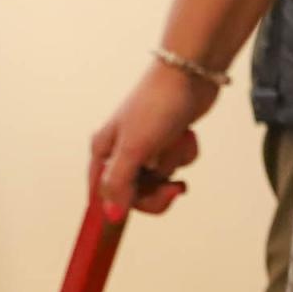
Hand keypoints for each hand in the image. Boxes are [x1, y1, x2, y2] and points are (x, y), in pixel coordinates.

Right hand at [88, 60, 214, 215]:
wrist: (190, 74)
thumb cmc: (155, 105)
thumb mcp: (133, 150)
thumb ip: (119, 185)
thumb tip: (111, 217)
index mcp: (103, 153)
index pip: (103, 196)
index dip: (121, 207)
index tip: (140, 208)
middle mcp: (120, 152)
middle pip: (134, 194)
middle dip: (157, 190)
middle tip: (172, 187)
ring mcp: (145, 148)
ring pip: (158, 180)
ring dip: (172, 166)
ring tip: (175, 143)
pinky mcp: (167, 143)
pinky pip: (176, 164)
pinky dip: (184, 154)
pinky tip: (184, 136)